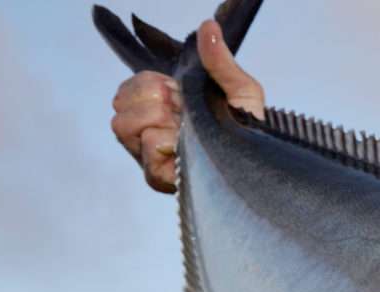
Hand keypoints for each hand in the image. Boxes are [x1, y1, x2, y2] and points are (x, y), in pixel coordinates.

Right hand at [110, 19, 264, 192]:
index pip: (129, 86)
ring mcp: (149, 155)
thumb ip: (220, 60)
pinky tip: (185, 147)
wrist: (260, 162)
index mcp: (162, 109)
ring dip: (155, 119)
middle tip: (184, 113)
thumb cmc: (248, 130)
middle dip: (154, 99)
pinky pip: (146, 148)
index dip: (154, 84)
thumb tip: (208, 27)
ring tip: (184, 129)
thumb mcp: (241, 90)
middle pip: (120, 102)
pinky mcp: (157, 177)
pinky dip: (164, 141)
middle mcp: (149, 131)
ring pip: (123, 124)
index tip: (180, 92)